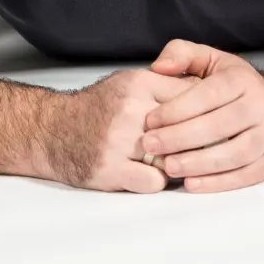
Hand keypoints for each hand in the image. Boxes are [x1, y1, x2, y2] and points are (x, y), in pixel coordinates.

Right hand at [54, 67, 195, 192]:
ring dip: (175, 162)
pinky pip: (155, 181)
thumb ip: (165, 84)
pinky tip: (147, 173)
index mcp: (139, 83)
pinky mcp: (111, 170)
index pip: (190, 96)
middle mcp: (130, 110)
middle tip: (198, 147)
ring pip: (171, 157)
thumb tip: (206, 90)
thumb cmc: (99, 107)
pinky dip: (156, 179)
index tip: (210, 122)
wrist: (54, 130)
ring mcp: (119, 141)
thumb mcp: (130, 82)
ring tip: (170, 160)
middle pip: (184, 129)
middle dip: (195, 141)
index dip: (203, 112)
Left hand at [143, 40, 263, 192]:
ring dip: (198, 163)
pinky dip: (218, 183)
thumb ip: (182, 54)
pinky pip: (245, 176)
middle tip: (150, 146)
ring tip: (168, 167)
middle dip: (180, 137)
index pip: (207, 95)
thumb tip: (158, 67)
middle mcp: (260, 106)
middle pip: (218, 126)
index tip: (150, 120)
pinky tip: (191, 184)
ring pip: (233, 154)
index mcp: (241, 80)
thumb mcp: (213, 60)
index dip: (177, 109)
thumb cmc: (237, 85)